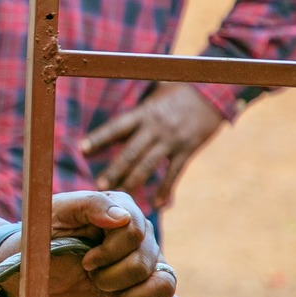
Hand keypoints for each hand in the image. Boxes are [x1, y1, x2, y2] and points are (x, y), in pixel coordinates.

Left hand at [0, 191, 184, 296]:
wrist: (31, 278)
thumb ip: (90, 206)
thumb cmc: (40, 240)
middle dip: (112, 278)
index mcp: (122, 211)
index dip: (109, 253)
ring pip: (166, 285)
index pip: (135, 233)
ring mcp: (145, 269)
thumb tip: (122, 218)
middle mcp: (141, 239)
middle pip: (146, 263)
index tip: (85, 261)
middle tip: (91, 278)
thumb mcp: (55, 214)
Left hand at [82, 84, 226, 203]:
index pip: (117, 126)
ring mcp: (172, 140)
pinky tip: (159, 204)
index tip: (82, 149)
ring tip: (121, 196)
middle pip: (131, 152)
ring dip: (133, 182)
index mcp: (144, 112)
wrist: (213, 92)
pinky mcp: (187, 149)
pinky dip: (167, 190)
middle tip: (99, 186)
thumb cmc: (178, 92)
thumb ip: (137, 115)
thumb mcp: (154, 95)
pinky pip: (174, 173)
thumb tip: (114, 133)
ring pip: (149, 165)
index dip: (100, 137)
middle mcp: (156, 127)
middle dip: (114, 170)